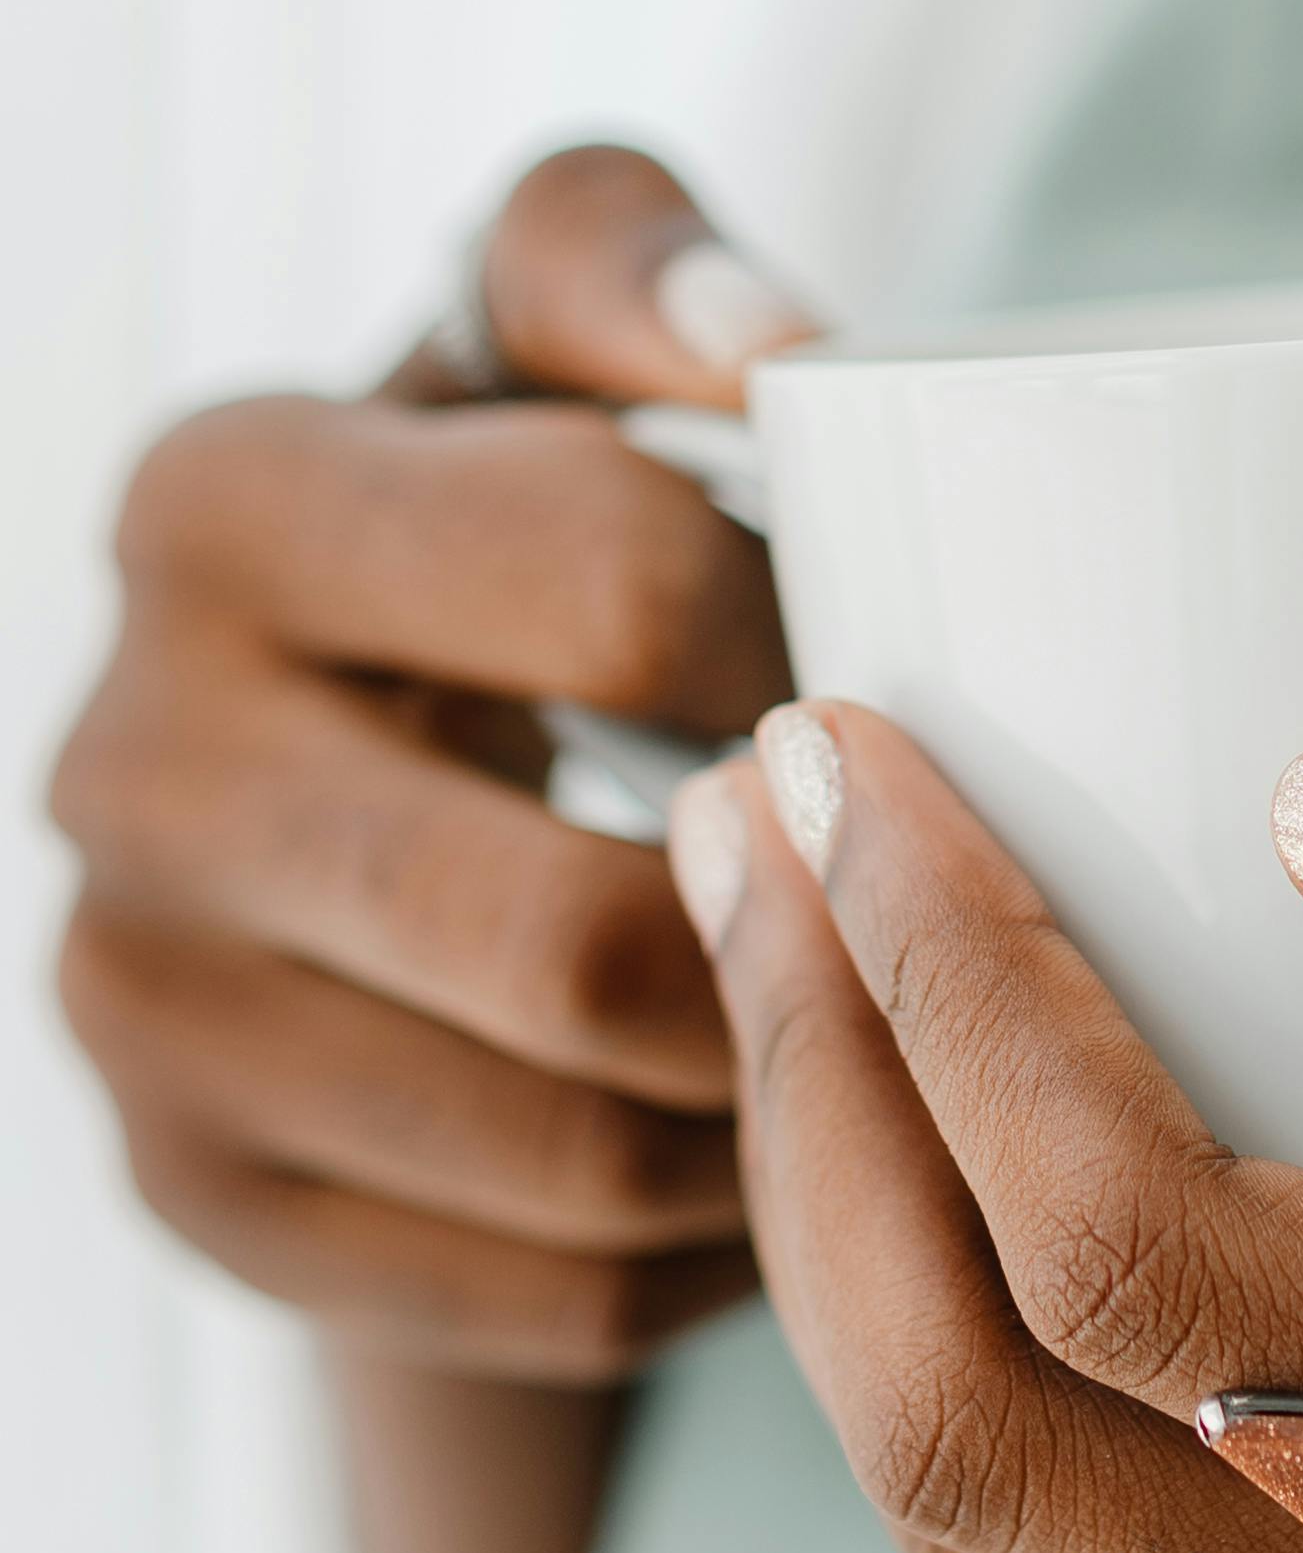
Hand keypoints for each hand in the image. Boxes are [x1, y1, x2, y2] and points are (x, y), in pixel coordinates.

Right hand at [51, 144, 809, 1378]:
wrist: (329, 767)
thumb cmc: (502, 523)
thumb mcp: (536, 350)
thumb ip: (629, 262)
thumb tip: (773, 344)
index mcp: (219, 499)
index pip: (619, 578)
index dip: (820, 637)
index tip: (900, 664)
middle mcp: (125, 763)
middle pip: (584, 941)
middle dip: (806, 948)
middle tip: (928, 911)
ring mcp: (136, 1007)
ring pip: (580, 1152)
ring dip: (787, 1123)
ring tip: (892, 1040)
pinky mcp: (197, 1200)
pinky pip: (547, 1290)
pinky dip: (711, 1250)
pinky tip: (784, 1150)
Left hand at [670, 702, 1302, 1552]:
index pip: (1186, 1291)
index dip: (962, 1012)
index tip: (866, 738)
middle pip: (1010, 1454)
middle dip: (822, 1118)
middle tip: (754, 805)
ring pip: (1009, 1533)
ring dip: (840, 1232)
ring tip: (780, 920)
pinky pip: (1093, 1552)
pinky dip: (944, 1332)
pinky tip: (915, 1107)